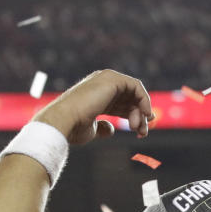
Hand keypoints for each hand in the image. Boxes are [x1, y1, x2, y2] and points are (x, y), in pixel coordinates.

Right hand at [32, 69, 154, 145]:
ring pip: (134, 94)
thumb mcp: (92, 128)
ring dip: (142, 112)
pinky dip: (144, 100)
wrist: (65, 121)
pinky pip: (136, 87)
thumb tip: (111, 129)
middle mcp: (101, 84)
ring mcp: (107, 79)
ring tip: (140, 130)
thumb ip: (103, 127)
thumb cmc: (74, 127)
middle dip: (140, 116)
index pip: (121, 103)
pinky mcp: (112, 79)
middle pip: (129, 98)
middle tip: (143, 133)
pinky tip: (145, 115)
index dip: (133, 115)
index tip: (142, 130)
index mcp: (96, 95)